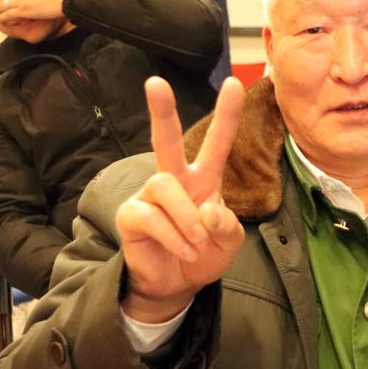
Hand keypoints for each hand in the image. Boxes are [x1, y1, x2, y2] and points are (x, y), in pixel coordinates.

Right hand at [116, 77, 245, 322]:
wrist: (178, 285)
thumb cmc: (205, 254)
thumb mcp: (230, 242)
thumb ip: (228, 225)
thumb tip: (209, 210)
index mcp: (204, 179)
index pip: (217, 143)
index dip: (226, 115)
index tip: (236, 83)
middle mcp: (175, 180)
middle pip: (167, 140)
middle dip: (162, 111)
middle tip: (155, 83)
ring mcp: (150, 196)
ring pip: (166, 186)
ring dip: (187, 217)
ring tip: (198, 241)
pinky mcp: (131, 216)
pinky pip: (152, 216)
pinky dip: (175, 236)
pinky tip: (185, 249)